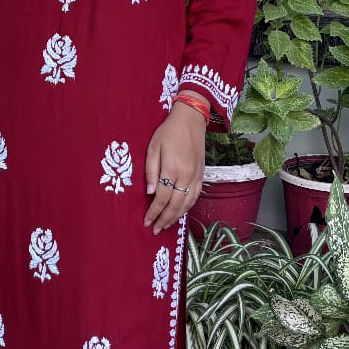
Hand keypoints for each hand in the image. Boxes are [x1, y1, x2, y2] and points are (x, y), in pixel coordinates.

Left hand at [144, 102, 206, 233]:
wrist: (191, 119)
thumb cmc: (168, 131)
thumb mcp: (153, 147)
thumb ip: (151, 171)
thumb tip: (149, 193)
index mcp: (172, 169)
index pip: (162, 197)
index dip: (154, 212)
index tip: (146, 221)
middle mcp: (186, 175)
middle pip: (176, 205)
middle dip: (165, 219)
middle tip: (155, 230)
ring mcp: (196, 176)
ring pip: (187, 203)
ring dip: (176, 217)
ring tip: (166, 225)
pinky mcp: (201, 174)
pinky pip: (196, 196)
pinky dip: (188, 207)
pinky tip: (181, 212)